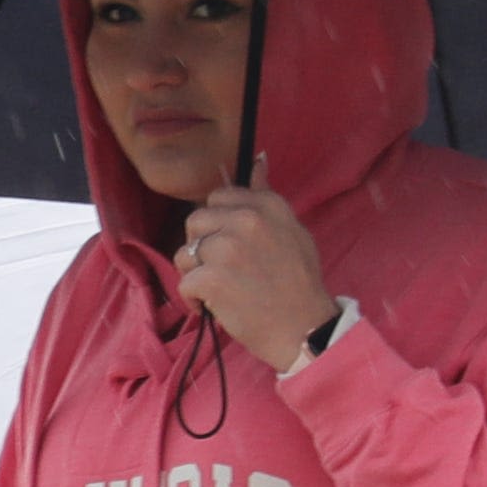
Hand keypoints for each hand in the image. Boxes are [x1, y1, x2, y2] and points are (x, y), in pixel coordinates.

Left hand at [173, 158, 335, 368]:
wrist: (303, 327)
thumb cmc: (299, 282)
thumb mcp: (293, 230)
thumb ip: (267, 196)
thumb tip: (257, 159)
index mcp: (266, 205)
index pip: (218, 196)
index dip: (216, 222)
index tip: (228, 243)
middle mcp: (245, 220)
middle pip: (195, 221)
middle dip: (201, 246)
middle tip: (222, 269)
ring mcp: (226, 248)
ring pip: (184, 253)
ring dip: (196, 274)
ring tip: (219, 290)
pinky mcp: (210, 277)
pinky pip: (183, 282)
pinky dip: (193, 300)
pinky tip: (213, 307)